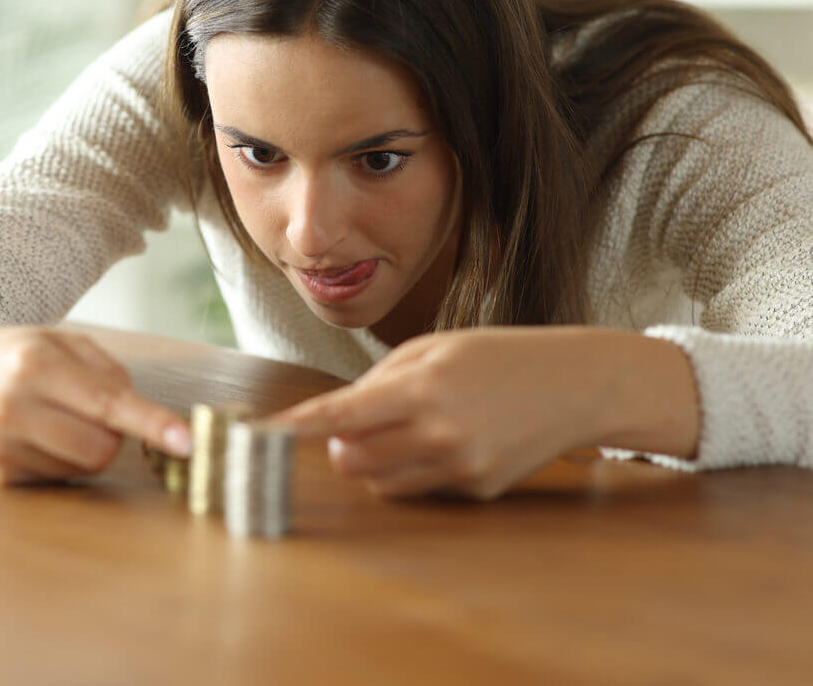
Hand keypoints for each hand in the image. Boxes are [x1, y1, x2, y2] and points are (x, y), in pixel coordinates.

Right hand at [0, 307, 192, 485]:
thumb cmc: (10, 353)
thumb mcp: (57, 340)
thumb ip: (106, 370)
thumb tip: (144, 415)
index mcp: (34, 363)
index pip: (107, 402)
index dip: (152, 423)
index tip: (185, 441)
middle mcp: (13, 406)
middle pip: (102, 446)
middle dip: (116, 434)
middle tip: (96, 412)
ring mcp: (0, 445)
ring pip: (84, 467)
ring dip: (90, 448)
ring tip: (60, 420)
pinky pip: (59, 478)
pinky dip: (62, 459)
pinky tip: (36, 435)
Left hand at [270, 327, 698, 500]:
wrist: (578, 384)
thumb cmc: (499, 355)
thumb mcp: (435, 348)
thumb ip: (380, 381)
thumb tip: (335, 417)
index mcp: (424, 388)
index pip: (342, 415)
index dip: (297, 428)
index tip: (261, 435)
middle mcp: (440, 434)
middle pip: (351, 459)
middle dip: (342, 443)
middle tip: (364, 419)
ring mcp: (461, 468)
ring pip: (379, 483)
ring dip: (374, 460)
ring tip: (410, 426)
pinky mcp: (477, 491)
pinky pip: (419, 489)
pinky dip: (415, 469)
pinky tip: (449, 439)